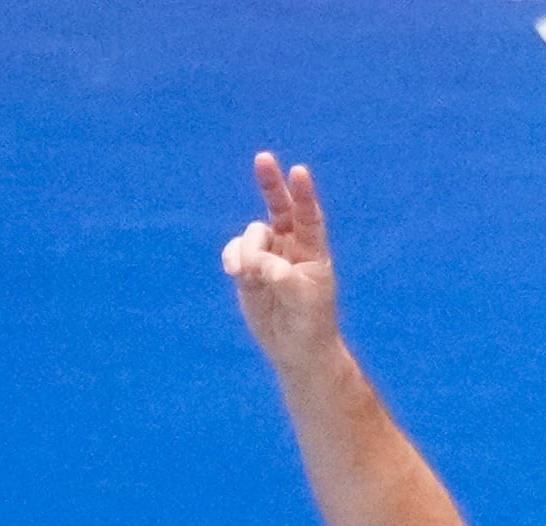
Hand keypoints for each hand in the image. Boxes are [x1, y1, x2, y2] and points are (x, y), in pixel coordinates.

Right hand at [221, 151, 340, 369]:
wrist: (294, 348)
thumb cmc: (310, 322)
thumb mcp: (302, 299)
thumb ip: (281, 276)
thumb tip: (253, 263)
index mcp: (312, 249)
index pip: (308, 215)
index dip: (303, 193)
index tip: (299, 172)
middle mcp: (290, 245)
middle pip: (279, 206)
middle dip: (270, 183)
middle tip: (263, 159)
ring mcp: (267, 254)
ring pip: (252, 235)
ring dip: (249, 251)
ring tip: (250, 276)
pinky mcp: (246, 268)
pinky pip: (235, 251)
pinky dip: (233, 258)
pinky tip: (236, 272)